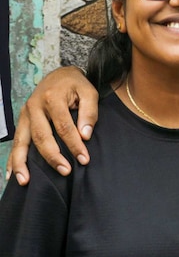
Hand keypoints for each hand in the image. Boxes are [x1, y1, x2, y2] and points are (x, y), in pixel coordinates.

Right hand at [5, 66, 98, 184]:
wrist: (59, 74)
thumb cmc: (76, 85)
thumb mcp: (89, 92)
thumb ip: (89, 112)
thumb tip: (85, 135)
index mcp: (52, 99)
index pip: (64, 127)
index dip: (74, 144)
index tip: (84, 159)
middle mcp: (34, 107)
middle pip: (42, 136)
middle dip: (53, 156)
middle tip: (65, 171)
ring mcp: (25, 115)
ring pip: (22, 142)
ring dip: (23, 163)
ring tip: (26, 181)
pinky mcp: (21, 121)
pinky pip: (15, 142)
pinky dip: (12, 159)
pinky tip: (11, 175)